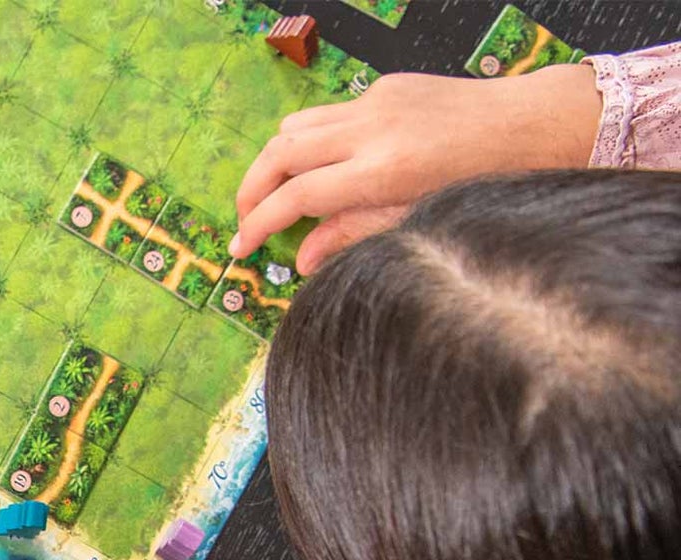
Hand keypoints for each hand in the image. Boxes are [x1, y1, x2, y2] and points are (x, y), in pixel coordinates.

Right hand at [232, 64, 601, 271]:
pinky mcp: (387, 86)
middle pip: (281, 152)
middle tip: (244, 220)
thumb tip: (302, 259)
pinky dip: (312, 141)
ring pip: (296, 125)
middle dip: (251, 189)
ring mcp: (377, 100)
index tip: (240, 248)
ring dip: (275, 161)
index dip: (258, 224)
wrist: (534, 124)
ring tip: (274, 195)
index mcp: (381, 169)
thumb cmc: (482, 181)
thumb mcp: (416, 221)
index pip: (295, 196)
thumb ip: (353, 235)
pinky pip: (330, 113)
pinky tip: (325, 167)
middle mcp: (372, 127)